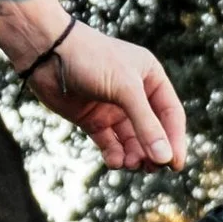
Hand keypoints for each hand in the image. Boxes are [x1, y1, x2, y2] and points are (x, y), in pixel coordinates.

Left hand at [26, 24, 188, 169]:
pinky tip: (115, 161)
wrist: (47, 52)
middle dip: (153, 151)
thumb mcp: (125, 89)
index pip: (170, 114)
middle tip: (151, 169)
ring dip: (134, 156)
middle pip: (153, 131)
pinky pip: (110, 143)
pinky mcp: (92, 119)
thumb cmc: (91, 59)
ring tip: (130, 164)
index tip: (175, 165)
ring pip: (132, 140)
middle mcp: (134, 93)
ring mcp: (112, 107)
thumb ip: (146, 124)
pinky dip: (114, 154)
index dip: (175, 140)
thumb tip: (165, 159)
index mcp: (150, 77)